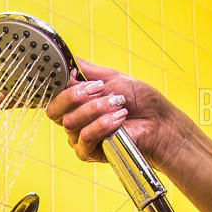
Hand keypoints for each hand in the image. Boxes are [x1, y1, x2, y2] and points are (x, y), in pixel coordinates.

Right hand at [43, 59, 185, 167]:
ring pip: (70, 122)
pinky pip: (85, 137)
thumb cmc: (139, 100)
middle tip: (99, 88)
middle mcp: (72, 121)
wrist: (158, 121)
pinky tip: (119, 119)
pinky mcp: (88, 153)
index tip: (76, 76)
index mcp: (74, 103)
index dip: (60, 86)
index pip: (53, 96)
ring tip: (119, 104)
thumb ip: (87, 70)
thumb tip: (70, 59)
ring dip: (96, 109)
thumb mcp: (111, 77)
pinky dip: (102, 125)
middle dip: (75, 96)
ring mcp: (78, 138)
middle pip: (55, 110)